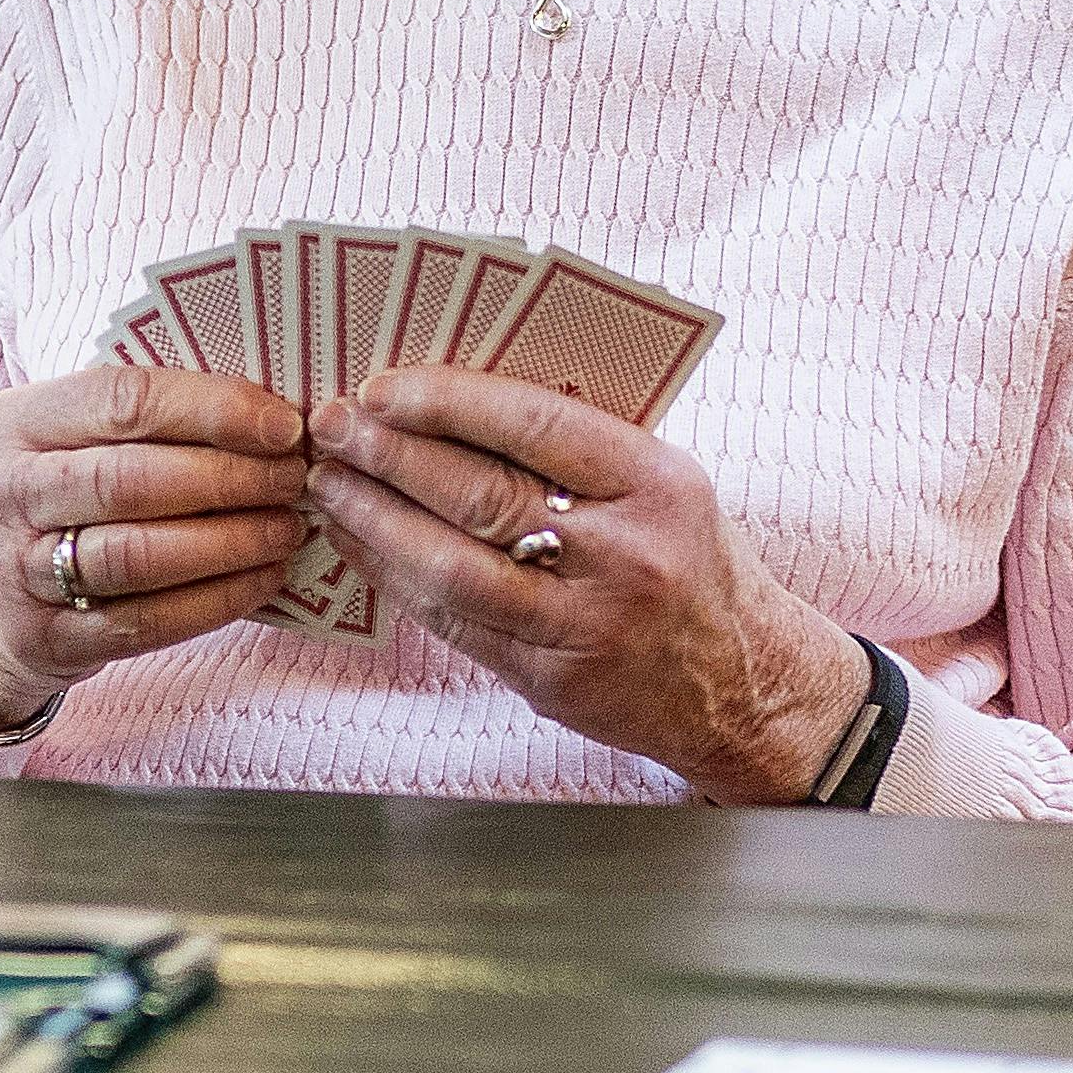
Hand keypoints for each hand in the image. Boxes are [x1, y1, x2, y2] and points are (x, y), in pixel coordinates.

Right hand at [0, 366, 315, 724]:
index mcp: (13, 423)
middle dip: (229, 478)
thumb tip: (264, 413)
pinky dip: (214, 601)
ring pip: (138, 555)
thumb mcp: (64, 439)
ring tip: (286, 529)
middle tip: (293, 480)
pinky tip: (261, 580)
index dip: (212, 410)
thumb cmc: (50, 501)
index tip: (281, 426)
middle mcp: (3, 493)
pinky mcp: (45, 639)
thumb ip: (141, 419)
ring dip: (230, 542)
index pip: (122, 399)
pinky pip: (143, 622)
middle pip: (131, 480)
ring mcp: (16, 572)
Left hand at [308, 370, 866, 803]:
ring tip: (330, 484)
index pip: (536, 427)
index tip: (383, 385)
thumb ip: (581, 451)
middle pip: (481, 496)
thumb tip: (457, 400)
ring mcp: (584, 627)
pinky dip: (396, 580)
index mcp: (658, 487)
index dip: (448, 402)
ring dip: (376, 521)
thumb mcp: (665, 487)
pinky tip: (361, 547)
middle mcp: (624, 557)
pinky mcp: (549, 680)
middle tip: (332, 425)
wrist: (743, 686)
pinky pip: (453, 623)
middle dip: (390, 455)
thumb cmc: (693, 565)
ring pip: (453, 568)